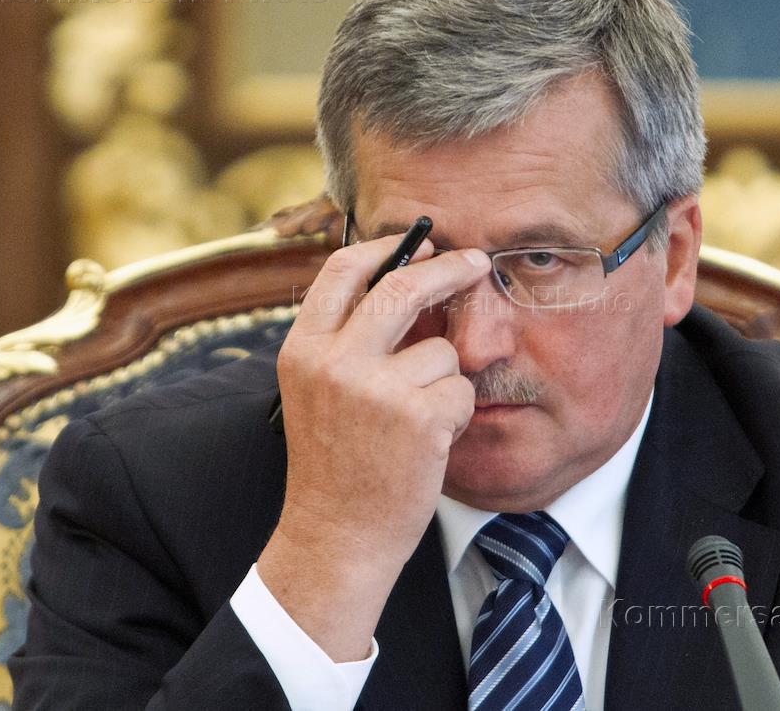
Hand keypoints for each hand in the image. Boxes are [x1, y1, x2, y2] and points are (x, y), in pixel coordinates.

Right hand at [256, 235, 490, 659]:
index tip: (419, 244)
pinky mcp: (418, 417)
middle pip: (403, 286)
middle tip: (477, 262)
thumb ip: (347, 338)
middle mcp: (334, 361)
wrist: (336, 536)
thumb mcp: (318, 390)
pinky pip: (460, 390)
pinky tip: (427, 445)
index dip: (386, 248)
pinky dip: (455, 414)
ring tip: (416, 421)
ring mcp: (376, 389)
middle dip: (449, 269)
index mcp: (302, 349)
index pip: (342, 269)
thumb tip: (407, 274)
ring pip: (442, 350)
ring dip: (444, 380)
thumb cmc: (334, 462)